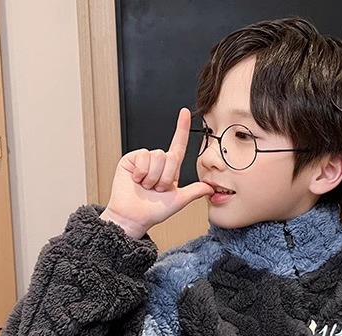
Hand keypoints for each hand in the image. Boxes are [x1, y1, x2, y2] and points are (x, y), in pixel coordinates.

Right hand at [100, 107, 213, 237]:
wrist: (133, 217)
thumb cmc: (154, 211)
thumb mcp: (178, 200)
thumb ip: (195, 191)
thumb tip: (210, 188)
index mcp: (170, 170)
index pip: (178, 145)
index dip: (181, 129)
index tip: (185, 112)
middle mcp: (158, 162)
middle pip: (170, 156)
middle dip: (165, 177)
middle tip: (157, 188)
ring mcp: (144, 160)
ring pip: (157, 157)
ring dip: (153, 177)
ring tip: (146, 186)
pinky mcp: (131, 159)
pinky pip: (143, 157)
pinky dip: (142, 173)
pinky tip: (137, 180)